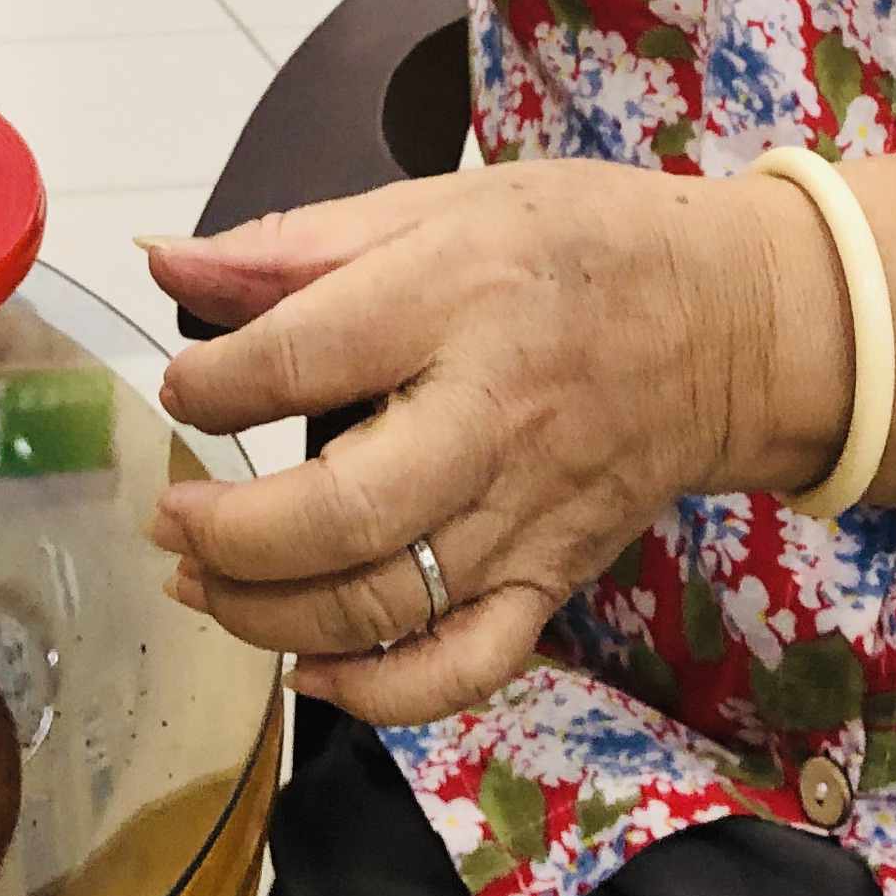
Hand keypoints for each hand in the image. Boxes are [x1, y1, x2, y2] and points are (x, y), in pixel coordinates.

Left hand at [140, 161, 836, 723]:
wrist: (732, 323)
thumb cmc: (576, 248)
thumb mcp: (437, 203)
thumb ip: (292, 246)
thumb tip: (162, 266)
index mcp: (455, 299)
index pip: (302, 357)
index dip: (211, 386)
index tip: (182, 390)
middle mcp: (490, 418)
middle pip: (342, 513)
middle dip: (229, 534)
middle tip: (171, 518)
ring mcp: (525, 515)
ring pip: (382, 604)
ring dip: (266, 613)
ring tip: (202, 583)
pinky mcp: (551, 578)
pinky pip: (462, 666)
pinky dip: (376, 691)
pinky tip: (308, 667)